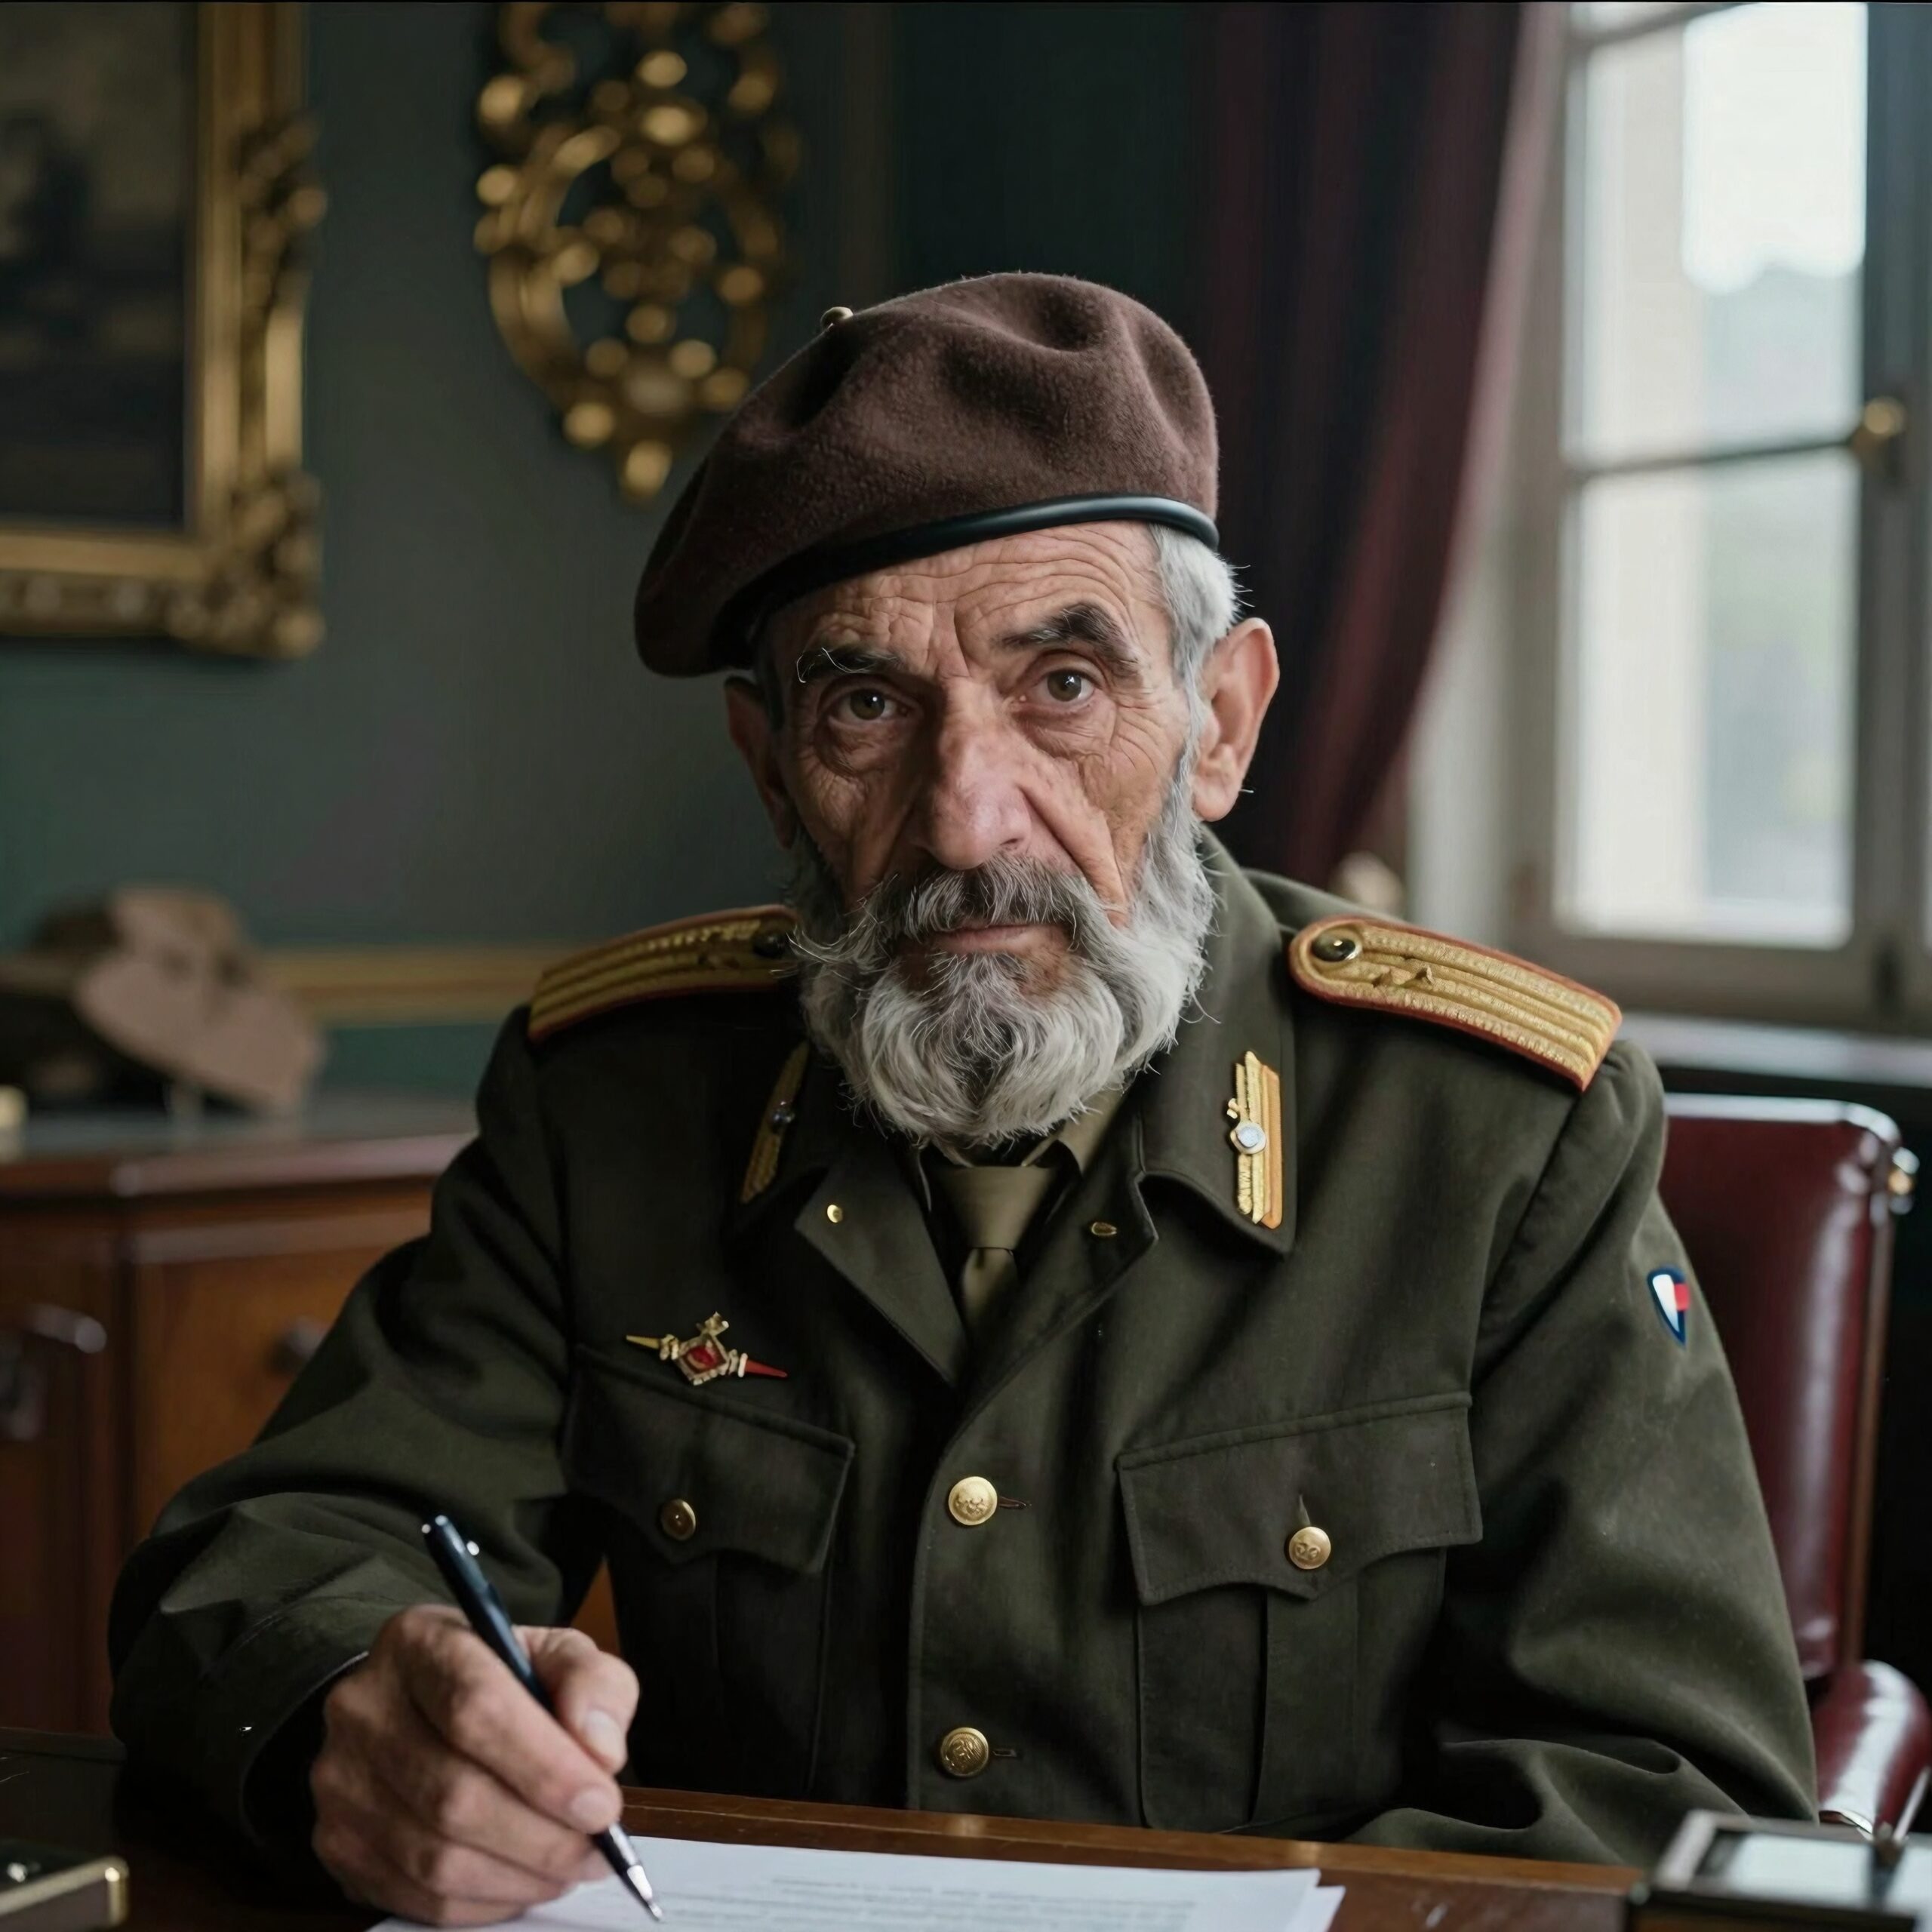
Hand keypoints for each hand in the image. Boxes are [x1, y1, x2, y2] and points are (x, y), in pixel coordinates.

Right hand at [311, 1604, 637, 1925]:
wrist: (417, 1703)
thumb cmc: (498, 1679)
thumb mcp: (557, 1654)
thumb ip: (593, 1685)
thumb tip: (600, 1751)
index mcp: (419, 1643)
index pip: (475, 1707)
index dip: (545, 1766)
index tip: (602, 1804)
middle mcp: (364, 1707)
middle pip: (454, 1794)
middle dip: (543, 1835)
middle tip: (598, 1847)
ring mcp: (341, 1780)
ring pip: (435, 1857)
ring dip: (520, 1875)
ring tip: (570, 1865)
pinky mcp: (337, 1843)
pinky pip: (418, 1897)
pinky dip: (486, 1900)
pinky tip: (524, 1879)